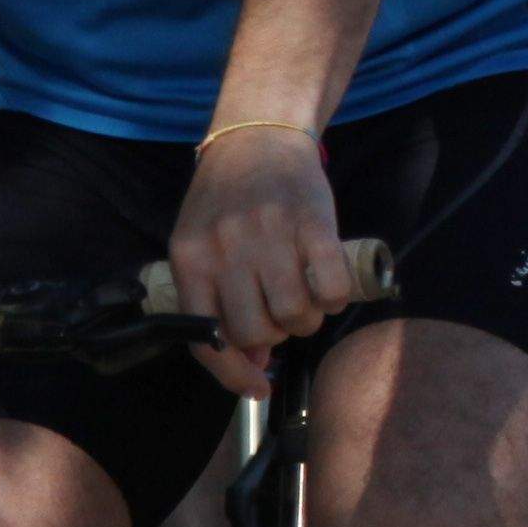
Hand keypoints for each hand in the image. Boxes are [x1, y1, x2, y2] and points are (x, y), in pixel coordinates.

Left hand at [169, 124, 361, 390]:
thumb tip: (254, 357)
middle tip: (282, 315)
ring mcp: (271, 234)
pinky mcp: (313, 223)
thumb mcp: (205, 248)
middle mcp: (226, 248)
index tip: (257, 389)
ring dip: (308, 318)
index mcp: (190, 259)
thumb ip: (219, 302)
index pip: (207, 337)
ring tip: (306, 297)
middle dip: (276, 335)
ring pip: (297, 313)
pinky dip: (336, 297)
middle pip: (258, 329)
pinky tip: (330, 285)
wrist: (258, 137)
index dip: (233, 374)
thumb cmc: (227, 201)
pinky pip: (332, 287)